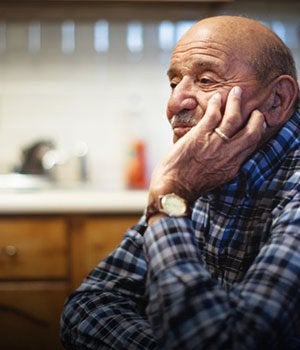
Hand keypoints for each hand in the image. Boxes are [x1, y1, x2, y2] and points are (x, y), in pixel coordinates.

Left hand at [148, 86, 265, 205]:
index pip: (251, 145)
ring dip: (236, 103)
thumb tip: (224, 156)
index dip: (256, 132)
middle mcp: (228, 154)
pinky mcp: (200, 135)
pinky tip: (216, 98)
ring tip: (236, 92)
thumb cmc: (189, 186)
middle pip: (251, 131)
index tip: (257, 124)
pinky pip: (213, 114)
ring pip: (234, 118)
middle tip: (254, 109)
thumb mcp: (215, 178)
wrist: (174, 190)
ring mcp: (215, 143)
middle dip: (256, 117)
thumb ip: (223, 165)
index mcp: (232, 166)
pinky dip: (216, 104)